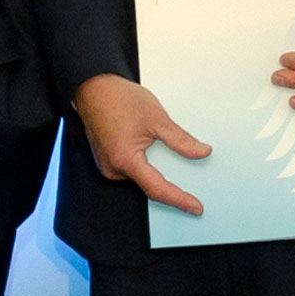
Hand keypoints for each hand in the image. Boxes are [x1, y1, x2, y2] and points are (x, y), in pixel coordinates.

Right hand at [72, 73, 211, 215]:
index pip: (157, 189)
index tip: (195, 207)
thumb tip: (201, 152)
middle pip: (149, 185)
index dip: (179, 200)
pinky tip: (155, 154)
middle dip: (170, 186)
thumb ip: (180, 140)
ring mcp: (108, 166)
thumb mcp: (157, 118)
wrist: (93, 87)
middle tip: (192, 185)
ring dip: (157, 173)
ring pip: (140, 178)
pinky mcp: (107, 160)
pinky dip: (146, 166)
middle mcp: (113, 168)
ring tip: (172, 159)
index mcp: (125, 160)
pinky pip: (131, 170)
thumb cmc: (117, 99)